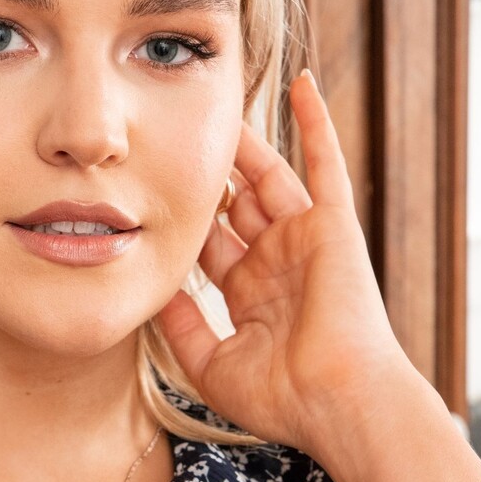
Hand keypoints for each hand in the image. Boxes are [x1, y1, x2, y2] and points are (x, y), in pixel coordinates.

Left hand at [155, 71, 419, 459]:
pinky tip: (300, 82)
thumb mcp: (211, 365)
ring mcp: (305, 240)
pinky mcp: (333, 224)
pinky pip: (325, 162)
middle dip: (206, 178)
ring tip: (213, 105)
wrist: (337, 399)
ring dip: (244, 145)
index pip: (209, 248)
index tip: (143, 196)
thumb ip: (181, 328)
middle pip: (234, 206)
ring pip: (268, 178)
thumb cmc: (281, 397)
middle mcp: (277, 263)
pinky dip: (315, 122)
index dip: (181, 223)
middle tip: (171, 139)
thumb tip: (152, 292)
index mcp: (251, 296)